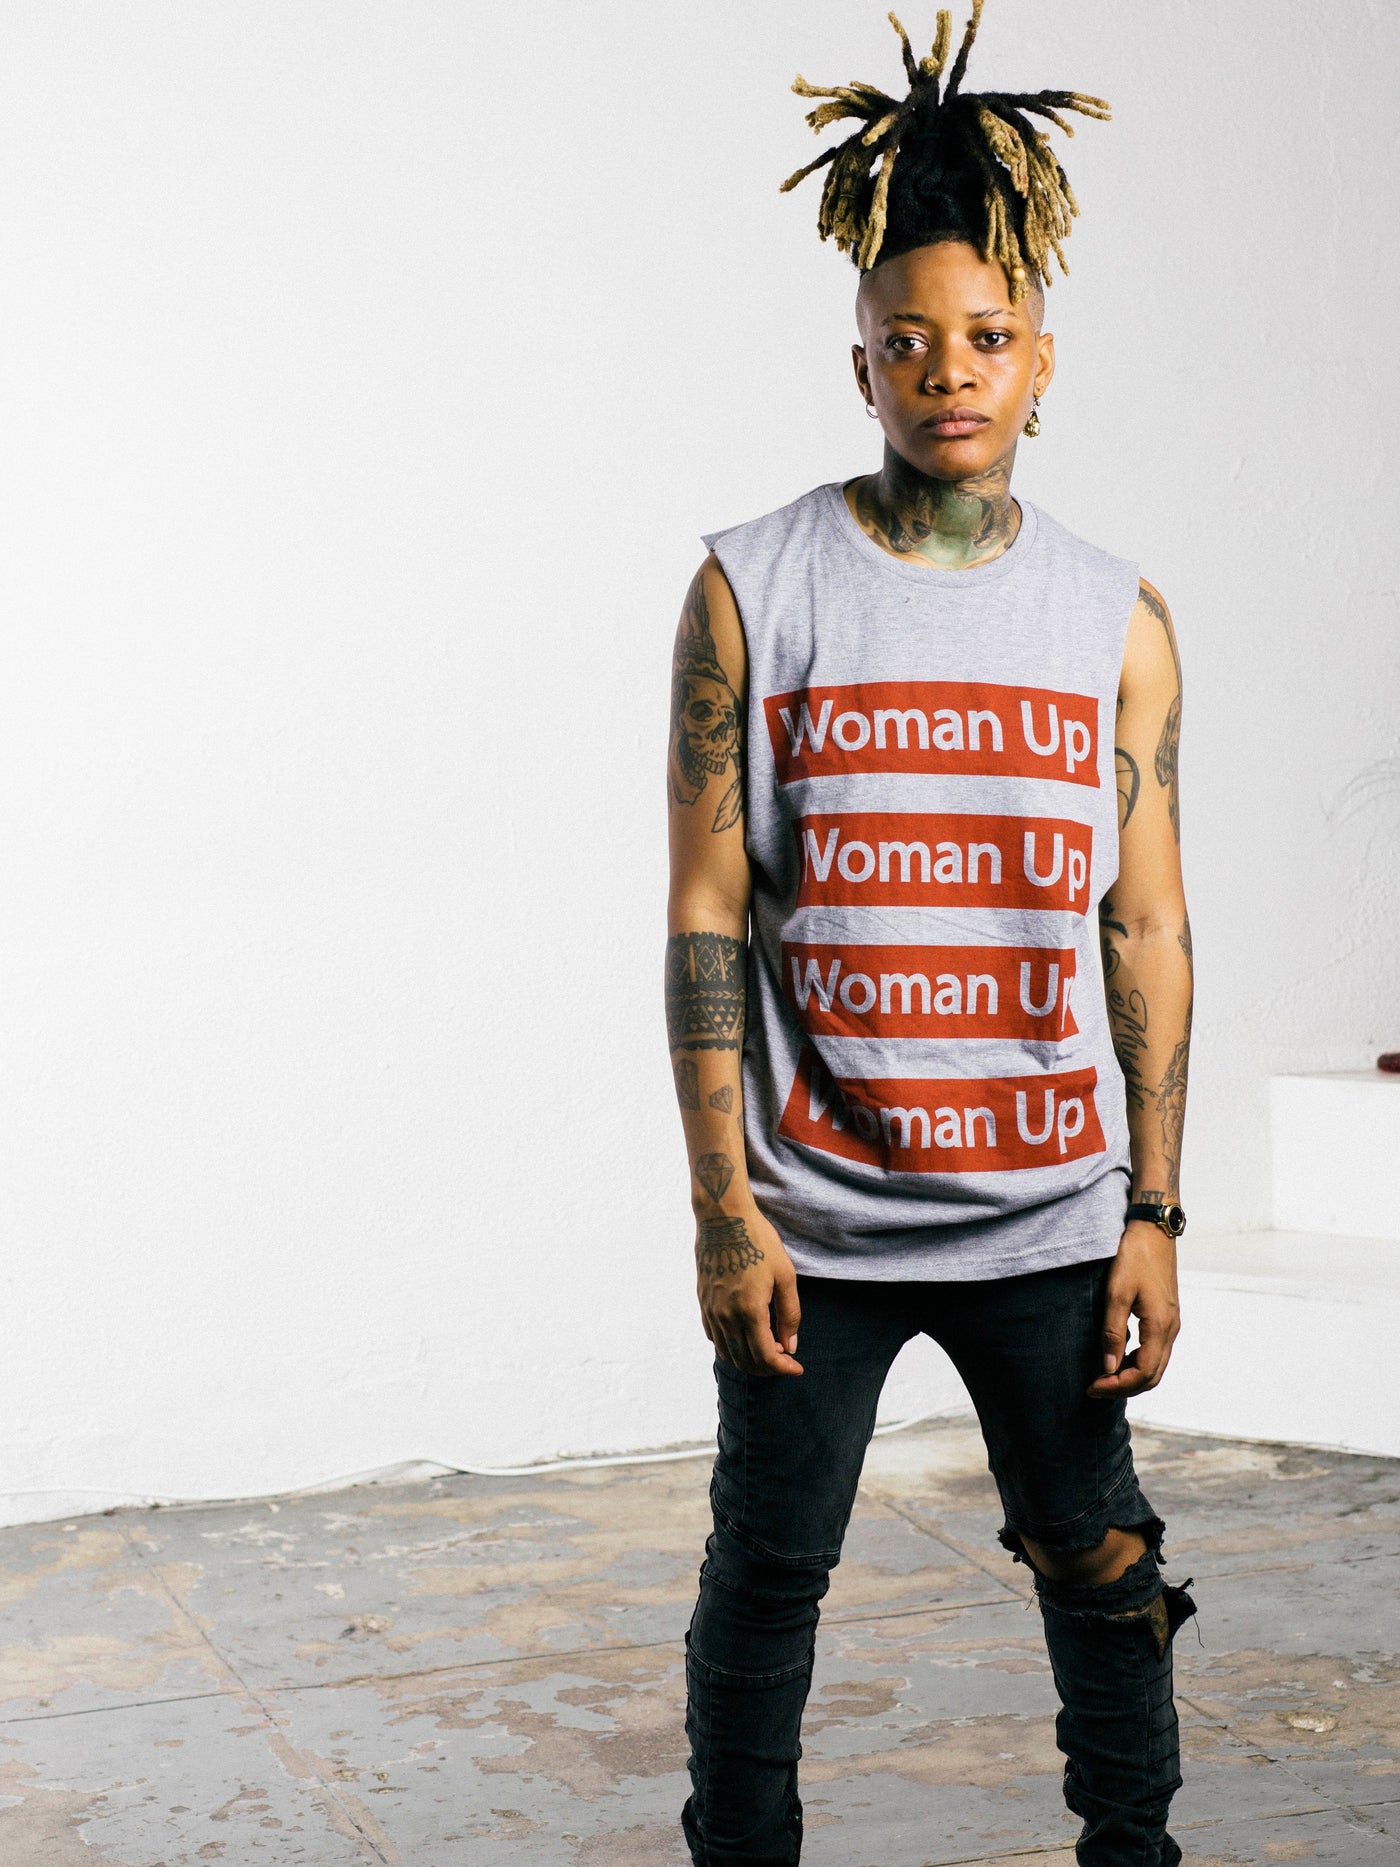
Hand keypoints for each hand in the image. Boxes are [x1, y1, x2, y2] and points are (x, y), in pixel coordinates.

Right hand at [695, 1204, 801, 1377]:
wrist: (723, 1218)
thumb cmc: (758, 1242)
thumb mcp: (785, 1275)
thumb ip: (789, 1314)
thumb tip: (790, 1346)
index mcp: (750, 1310)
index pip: (765, 1357)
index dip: (783, 1369)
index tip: (797, 1367)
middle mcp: (726, 1316)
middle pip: (746, 1361)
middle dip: (768, 1369)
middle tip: (785, 1360)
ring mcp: (711, 1310)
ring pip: (728, 1353)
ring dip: (748, 1361)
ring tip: (767, 1349)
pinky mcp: (703, 1302)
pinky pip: (714, 1337)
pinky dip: (730, 1347)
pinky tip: (745, 1337)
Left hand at [1086, 1221, 1180, 1399]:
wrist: (1154, 1230)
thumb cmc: (1135, 1257)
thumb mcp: (1117, 1292)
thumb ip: (1113, 1332)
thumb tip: (1108, 1367)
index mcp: (1160, 1327)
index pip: (1142, 1374)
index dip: (1117, 1386)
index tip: (1092, 1387)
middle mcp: (1171, 1330)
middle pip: (1152, 1376)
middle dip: (1124, 1387)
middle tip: (1095, 1387)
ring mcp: (1171, 1323)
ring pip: (1156, 1365)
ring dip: (1131, 1376)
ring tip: (1103, 1375)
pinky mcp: (1166, 1316)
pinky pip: (1156, 1351)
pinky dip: (1138, 1362)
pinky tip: (1118, 1355)